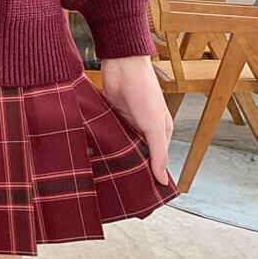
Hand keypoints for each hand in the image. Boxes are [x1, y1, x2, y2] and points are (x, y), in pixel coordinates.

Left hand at [101, 54, 172, 185]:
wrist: (122, 64)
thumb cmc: (144, 92)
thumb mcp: (154, 125)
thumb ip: (158, 153)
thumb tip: (163, 181)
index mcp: (160, 131)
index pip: (156, 159)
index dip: (150, 174)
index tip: (141, 194)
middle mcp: (144, 127)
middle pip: (137, 152)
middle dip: (129, 165)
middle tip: (119, 187)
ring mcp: (126, 120)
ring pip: (120, 142)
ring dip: (114, 152)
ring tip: (104, 172)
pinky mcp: (110, 113)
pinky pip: (107, 130)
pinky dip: (103, 139)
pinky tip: (94, 152)